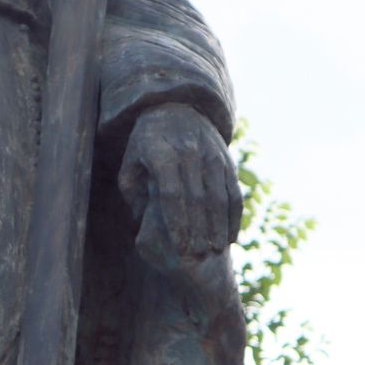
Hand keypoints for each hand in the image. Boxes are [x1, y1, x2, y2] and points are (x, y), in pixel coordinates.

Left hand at [117, 103, 241, 269]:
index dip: (177, 223)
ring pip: (219, 195)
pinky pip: (234, 191)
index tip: (180, 247)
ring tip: (216, 250)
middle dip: (199, 229)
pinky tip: (231, 236)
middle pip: (197, 198)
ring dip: (219, 225)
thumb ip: (133, 193)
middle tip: (199, 256)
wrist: (175, 108)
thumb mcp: (130, 164)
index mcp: (161, 153)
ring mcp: (212, 155)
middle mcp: (189, 152)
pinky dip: (234, 216)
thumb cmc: (145, 146)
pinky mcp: (226, 159)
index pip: (171, 194)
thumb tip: (142, 221)